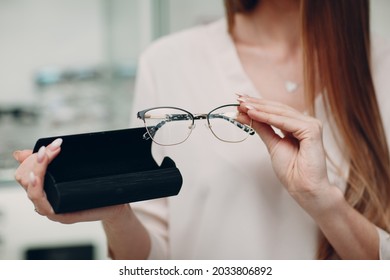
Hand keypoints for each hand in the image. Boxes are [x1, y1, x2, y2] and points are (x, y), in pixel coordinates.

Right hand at [13, 138, 127, 223]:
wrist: (115, 202)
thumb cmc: (93, 187)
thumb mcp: (69, 168)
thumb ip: (49, 161)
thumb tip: (19, 153)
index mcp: (44, 187)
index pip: (24, 171)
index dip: (33, 156)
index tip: (52, 145)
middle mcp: (44, 198)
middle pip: (24, 178)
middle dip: (36, 159)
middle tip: (54, 148)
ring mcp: (51, 208)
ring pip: (31, 189)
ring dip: (37, 169)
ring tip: (46, 156)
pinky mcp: (61, 216)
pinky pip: (42, 205)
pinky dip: (37, 189)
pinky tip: (38, 178)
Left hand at [237, 96, 332, 209]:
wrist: (304, 188)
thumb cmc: (292, 171)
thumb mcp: (272, 145)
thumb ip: (261, 128)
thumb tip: (246, 115)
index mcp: (297, 126)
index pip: (275, 111)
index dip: (257, 105)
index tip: (240, 101)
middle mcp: (305, 123)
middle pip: (277, 109)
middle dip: (256, 103)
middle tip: (238, 99)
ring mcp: (311, 125)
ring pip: (280, 112)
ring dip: (259, 108)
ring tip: (243, 105)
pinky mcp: (312, 130)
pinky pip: (285, 121)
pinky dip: (267, 117)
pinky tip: (253, 113)